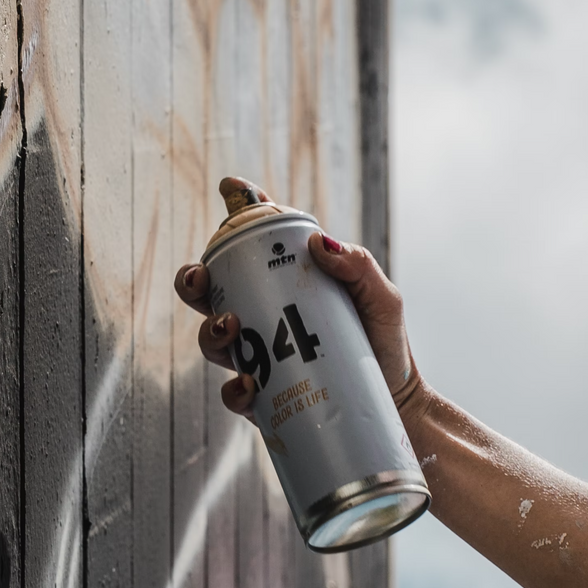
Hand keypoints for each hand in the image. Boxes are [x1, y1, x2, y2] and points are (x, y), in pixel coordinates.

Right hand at [173, 176, 424, 420]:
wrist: (393, 399)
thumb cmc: (383, 340)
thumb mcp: (381, 297)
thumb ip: (358, 266)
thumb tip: (318, 242)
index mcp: (285, 283)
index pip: (254, 244)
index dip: (237, 211)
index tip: (230, 188)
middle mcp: (262, 317)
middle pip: (211, 292)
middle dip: (194, 280)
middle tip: (202, 278)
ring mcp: (257, 358)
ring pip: (212, 340)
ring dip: (210, 330)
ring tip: (232, 327)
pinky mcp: (263, 399)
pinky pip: (235, 395)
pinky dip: (234, 390)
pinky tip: (248, 385)